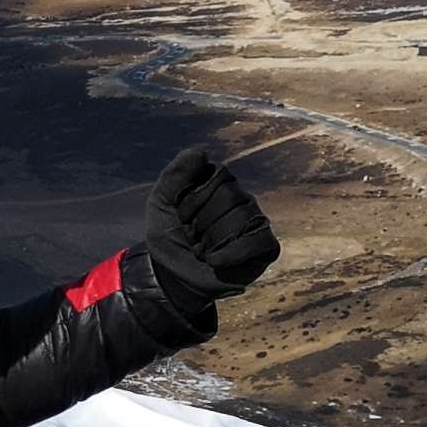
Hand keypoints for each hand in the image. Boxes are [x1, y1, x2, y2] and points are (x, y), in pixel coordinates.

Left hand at [146, 148, 278, 312]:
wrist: (172, 275)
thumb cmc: (168, 236)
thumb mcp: (161, 201)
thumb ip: (176, 173)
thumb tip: (202, 151)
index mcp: (220, 183)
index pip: (218, 175)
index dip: (194, 198)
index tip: (180, 214)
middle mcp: (242, 199)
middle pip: (231, 196)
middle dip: (202, 221)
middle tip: (192, 236)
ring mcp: (255, 221)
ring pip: (242, 218)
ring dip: (213, 239)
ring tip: (202, 249)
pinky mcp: (265, 247)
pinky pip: (259, 240)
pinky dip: (234, 252)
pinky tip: (215, 260)